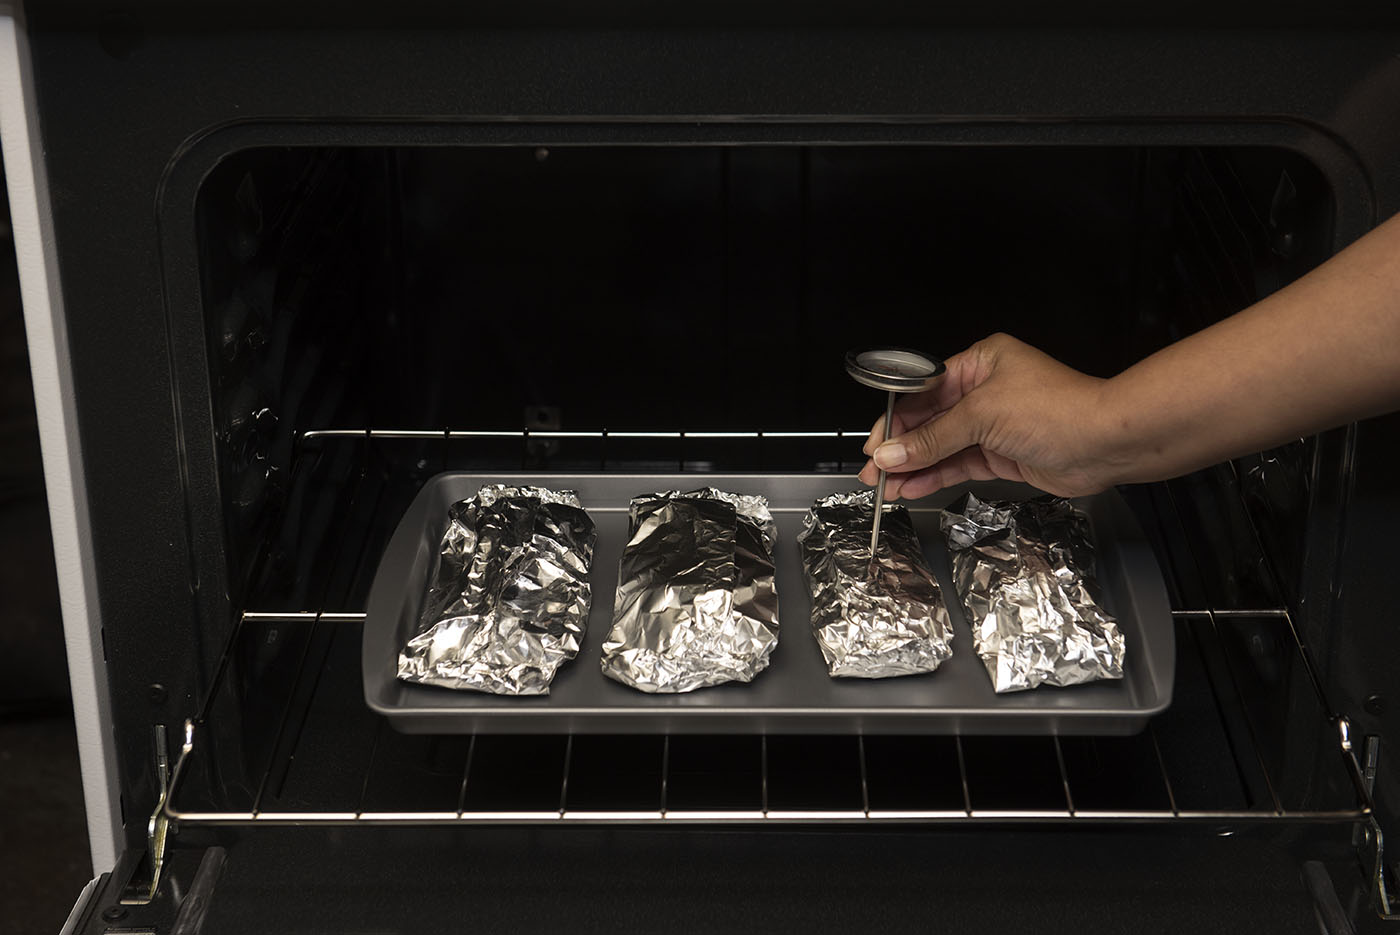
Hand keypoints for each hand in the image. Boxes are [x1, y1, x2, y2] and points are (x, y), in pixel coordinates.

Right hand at [857, 333, 1117, 499]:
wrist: (1106, 442)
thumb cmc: (1059, 410)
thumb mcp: (983, 416)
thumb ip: (933, 438)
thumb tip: (892, 453)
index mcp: (980, 363)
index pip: (924, 390)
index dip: (896, 418)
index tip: (875, 442)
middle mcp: (985, 391)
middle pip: (930, 420)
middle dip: (900, 446)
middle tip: (874, 469)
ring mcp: (994, 424)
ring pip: (942, 446)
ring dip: (914, 466)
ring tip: (885, 485)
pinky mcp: (1002, 454)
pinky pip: (958, 464)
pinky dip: (935, 476)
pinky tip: (912, 486)